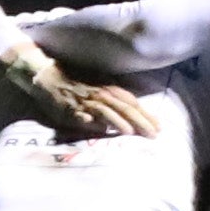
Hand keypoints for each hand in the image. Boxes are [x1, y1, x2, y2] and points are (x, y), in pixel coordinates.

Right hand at [41, 74, 160, 140]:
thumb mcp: (99, 91)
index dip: (146, 114)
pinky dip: (88, 119)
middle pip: (124, 107)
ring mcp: (85, 101)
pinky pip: (80, 113)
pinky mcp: (70, 108)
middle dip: (140, 121)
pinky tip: (95, 126)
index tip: (159, 127)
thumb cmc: (77, 84)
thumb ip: (113, 105)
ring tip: (130, 132)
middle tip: (153, 134)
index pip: (132, 103)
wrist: (50, 76)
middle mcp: (101, 94)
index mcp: (109, 90)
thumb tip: (129, 123)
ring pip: (105, 111)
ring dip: (118, 121)